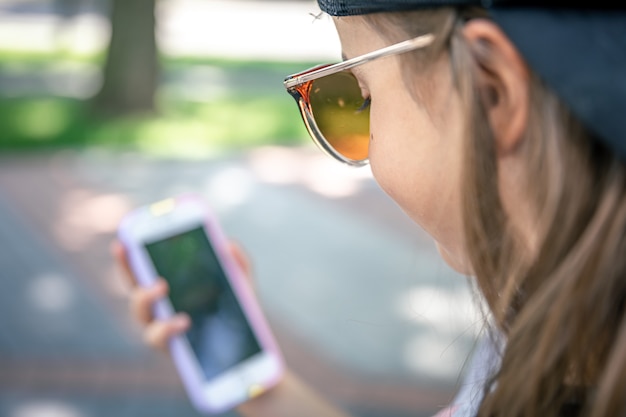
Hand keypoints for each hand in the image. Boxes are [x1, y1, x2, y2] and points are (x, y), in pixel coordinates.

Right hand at [111, 240, 252, 349]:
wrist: (247, 348)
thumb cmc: (236, 310)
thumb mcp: (241, 284)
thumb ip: (238, 263)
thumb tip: (228, 244)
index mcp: (168, 288)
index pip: (142, 270)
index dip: (127, 257)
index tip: (121, 242)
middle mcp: (158, 308)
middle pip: (134, 291)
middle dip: (129, 274)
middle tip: (153, 270)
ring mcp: (161, 329)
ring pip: (141, 315)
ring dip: (146, 299)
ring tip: (162, 287)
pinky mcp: (169, 348)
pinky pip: (158, 339)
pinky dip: (167, 328)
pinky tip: (183, 321)